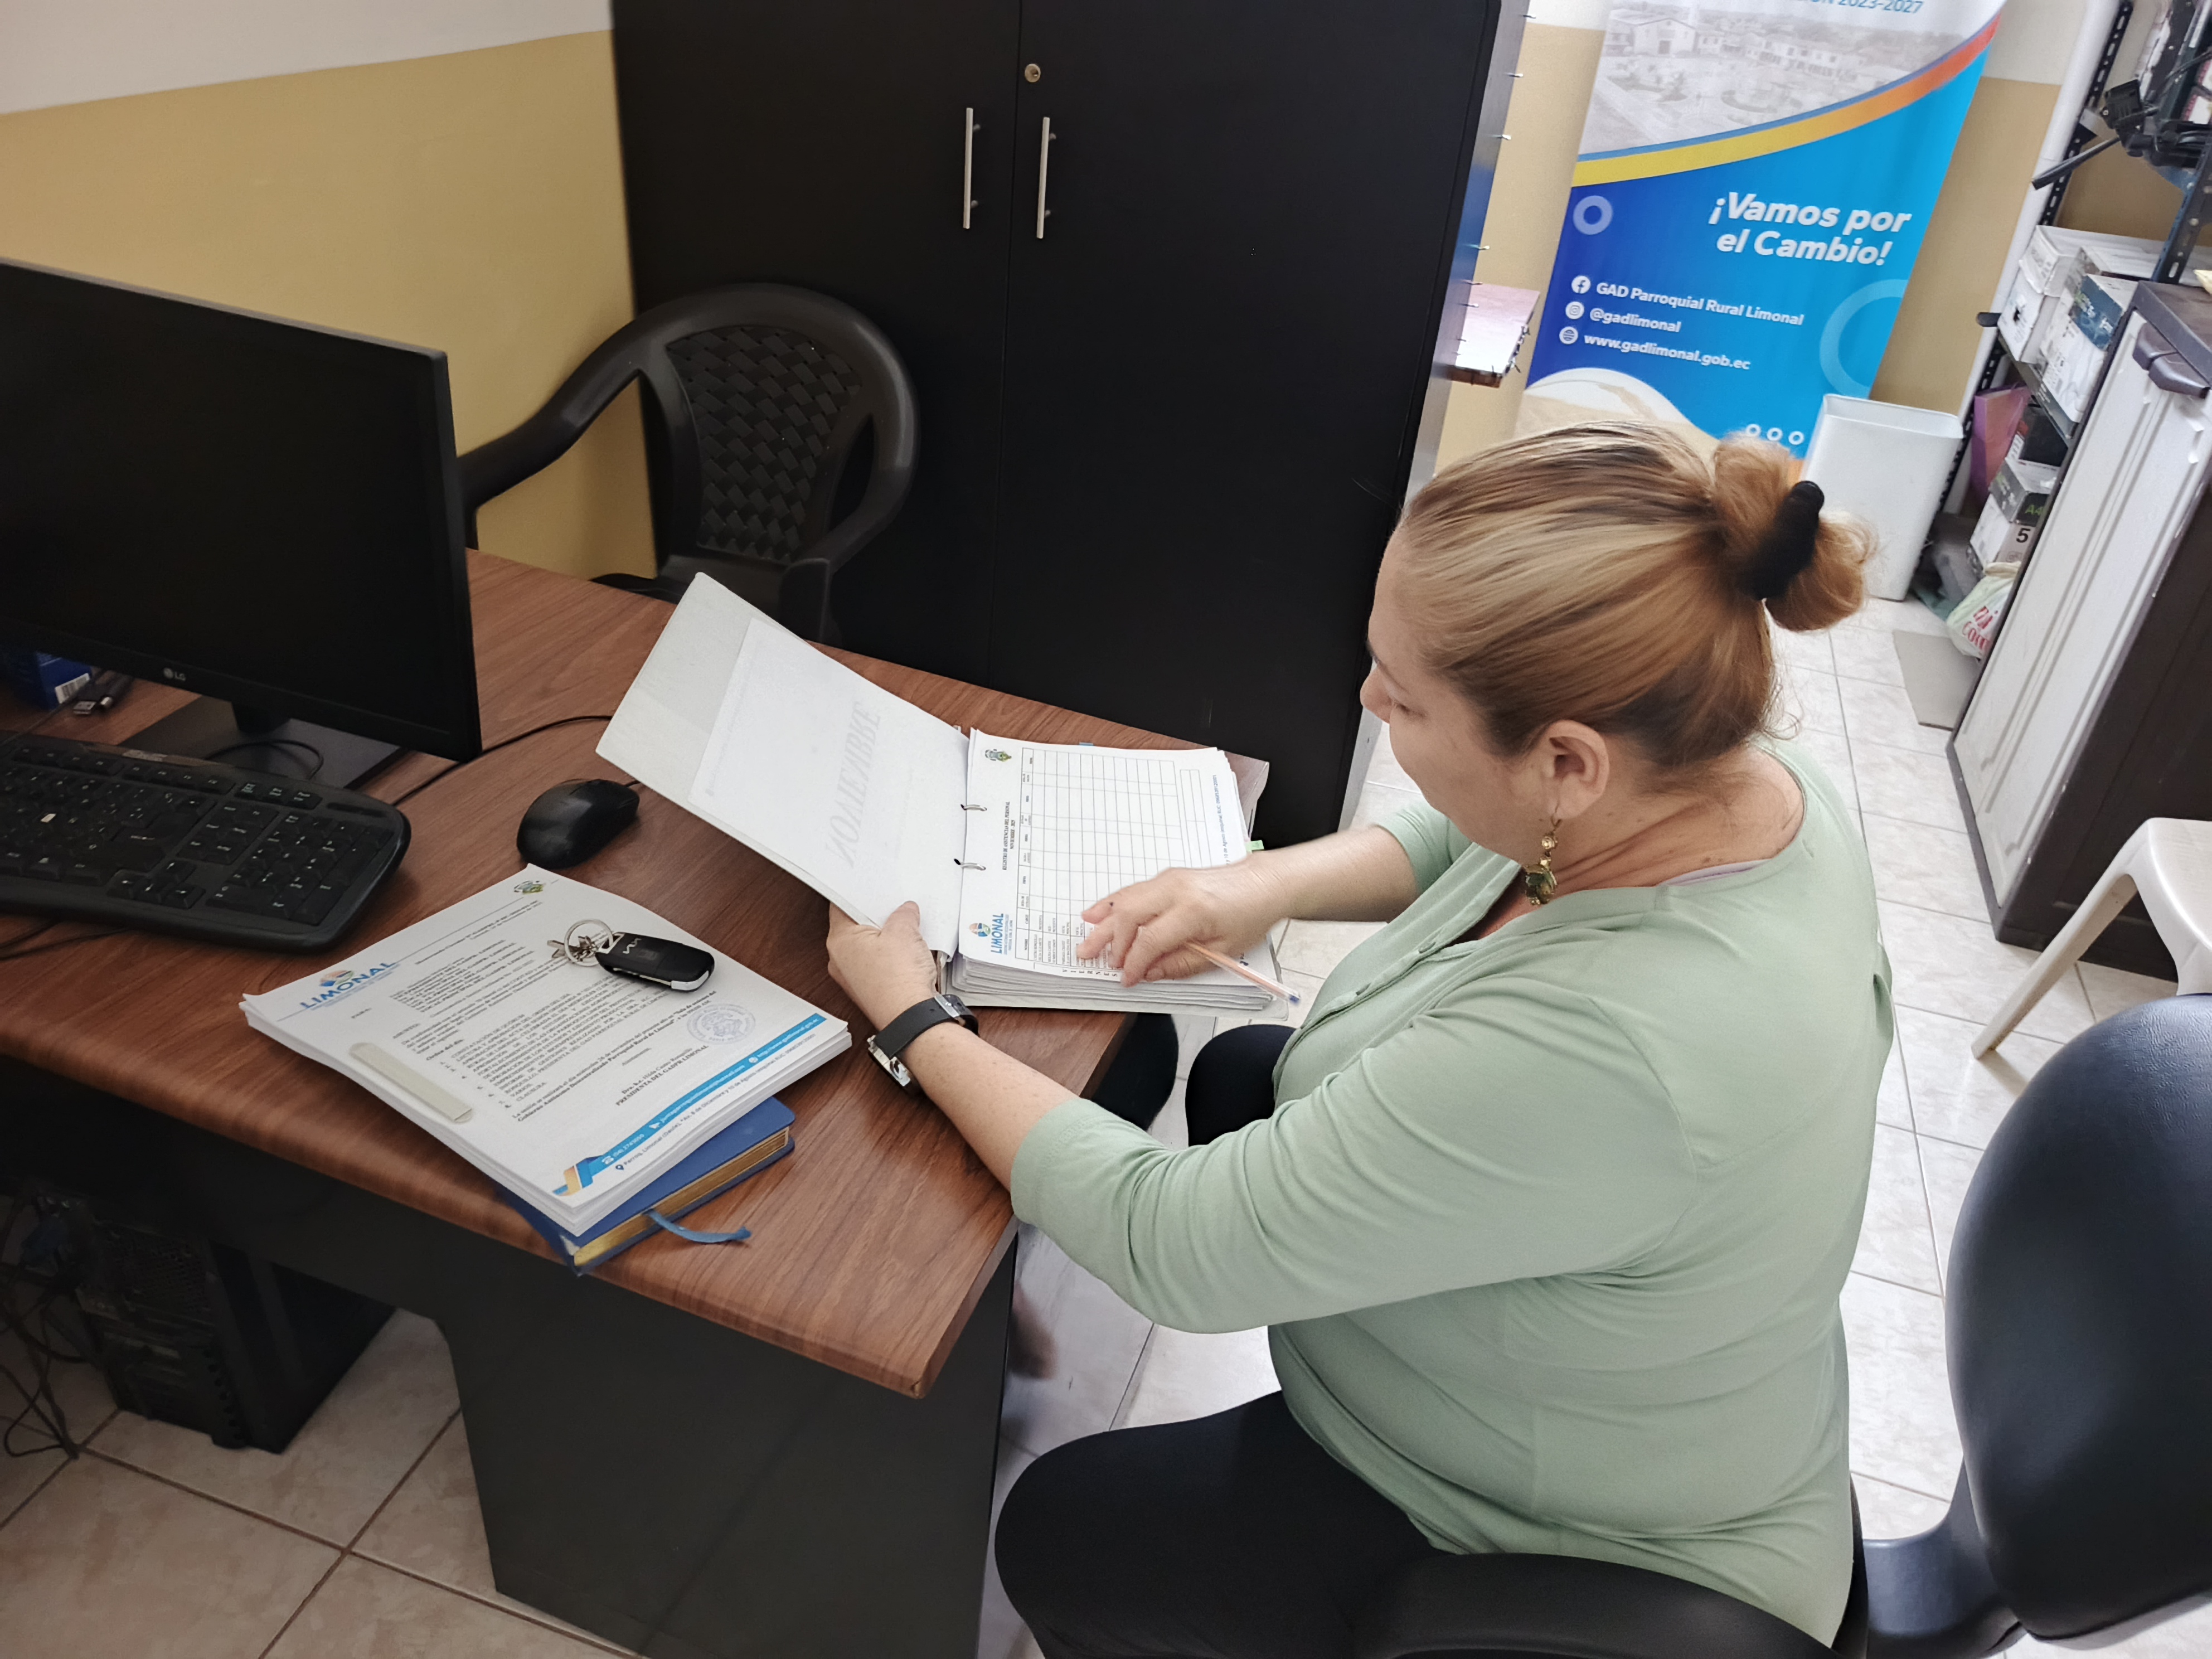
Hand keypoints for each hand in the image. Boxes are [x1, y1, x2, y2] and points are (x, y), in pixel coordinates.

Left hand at [825, 902, 939, 1029]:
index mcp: (839, 941)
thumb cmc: (899, 980)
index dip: (859, 895)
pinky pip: (876, 967)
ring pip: (867, 949)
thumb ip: (903, 915)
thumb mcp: (905, 931)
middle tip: (896, 912)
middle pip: (856, 928)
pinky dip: (889, 960)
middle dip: (877, 919)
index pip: (841, 907)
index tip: (873, 890)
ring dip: (885, 941)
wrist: (910, 1017)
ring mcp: (853, 979)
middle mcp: (839, 961)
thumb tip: (905, 912)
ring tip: (906, 936)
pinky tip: (907, 957)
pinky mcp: (868, 991)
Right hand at [1077, 859, 1286, 986]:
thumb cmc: (1249, 915)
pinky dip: (1112, 903)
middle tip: (1094, 961)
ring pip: (1125, 900)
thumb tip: (1149, 973)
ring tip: (1085, 941)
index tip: (1125, 979)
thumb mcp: (1222, 950)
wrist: (1263, 883)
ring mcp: (1170, 879)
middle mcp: (1176, 890)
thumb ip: (1181, 963)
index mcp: (1193, 911)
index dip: (1133, 963)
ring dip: (1103, 922)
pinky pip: (1133, 890)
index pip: (1150, 940)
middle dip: (1109, 942)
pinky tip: (1096, 914)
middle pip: (1129, 916)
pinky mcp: (1168, 877)